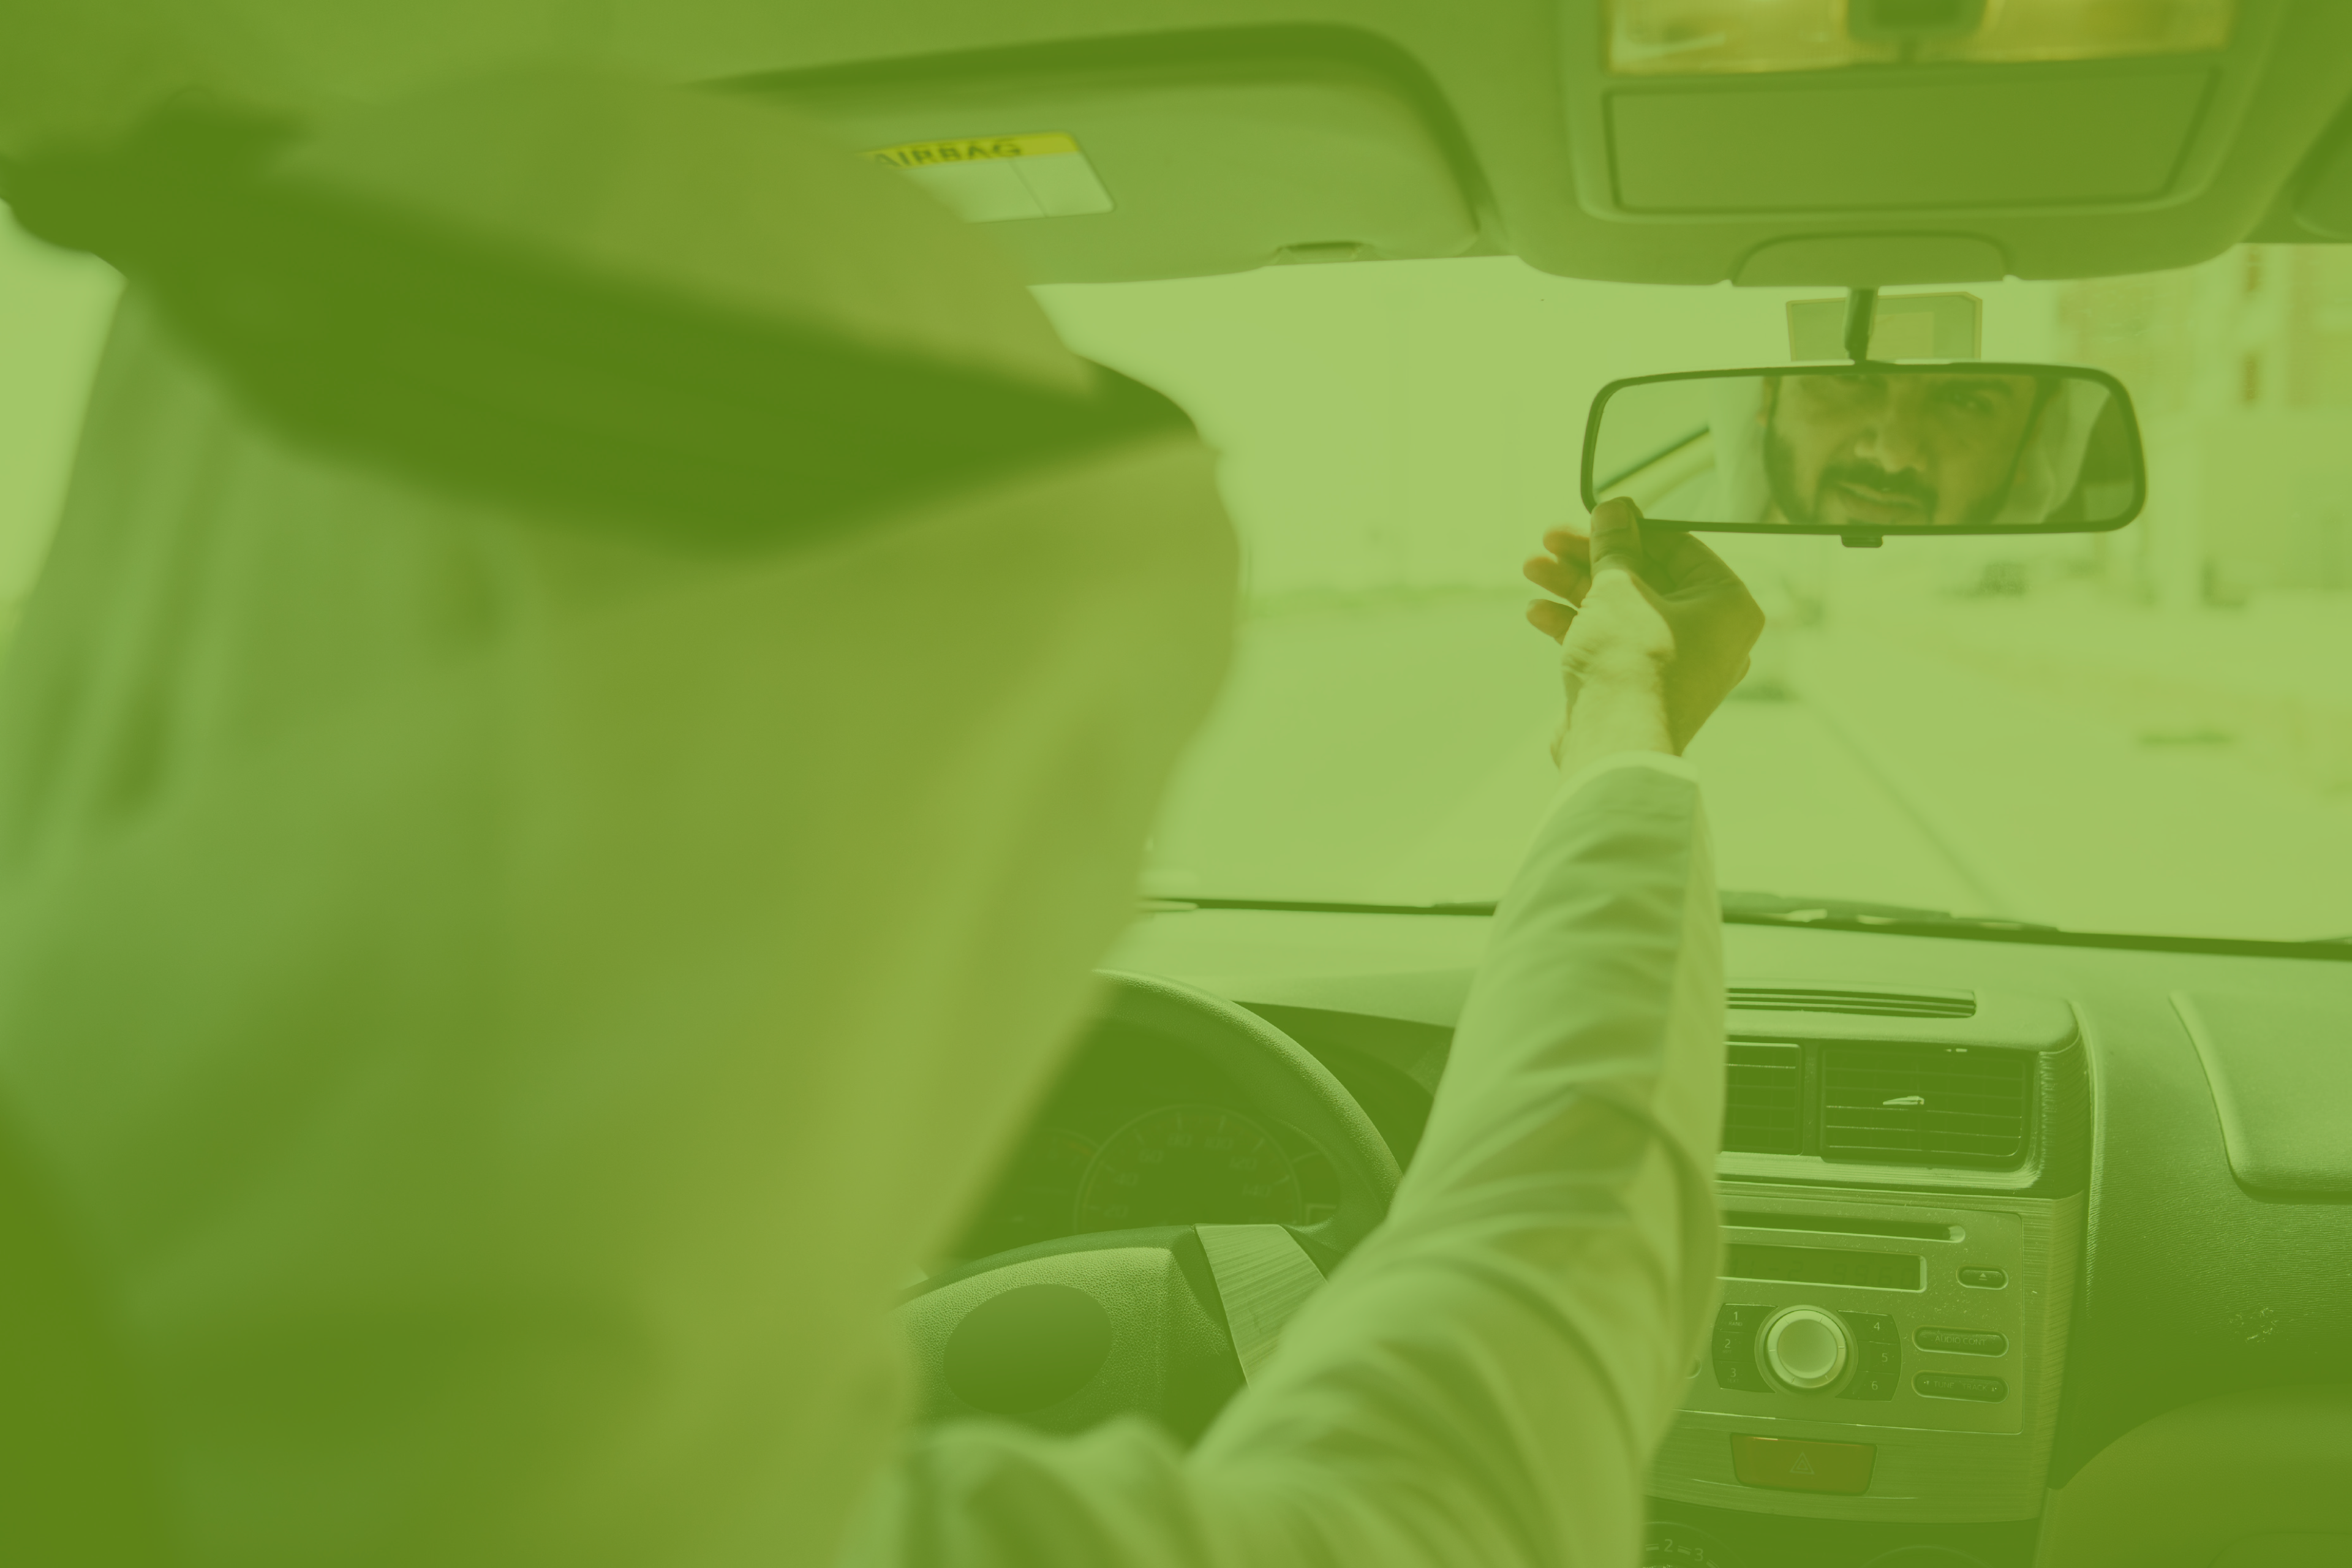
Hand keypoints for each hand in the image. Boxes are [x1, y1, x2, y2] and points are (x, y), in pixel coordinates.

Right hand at [1522, 498, 1762, 768]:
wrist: (1613, 746)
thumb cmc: (1631, 666)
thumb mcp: (1617, 588)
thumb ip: (1614, 544)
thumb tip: (1614, 510)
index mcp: (1728, 604)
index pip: (1677, 547)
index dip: (1626, 527)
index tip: (1590, 516)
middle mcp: (1711, 635)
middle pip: (1644, 577)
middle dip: (1589, 558)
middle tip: (1549, 539)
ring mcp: (1677, 664)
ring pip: (1622, 609)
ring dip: (1574, 587)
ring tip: (1532, 568)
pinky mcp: (1643, 686)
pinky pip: (1614, 642)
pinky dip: (1578, 624)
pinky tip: (1539, 612)